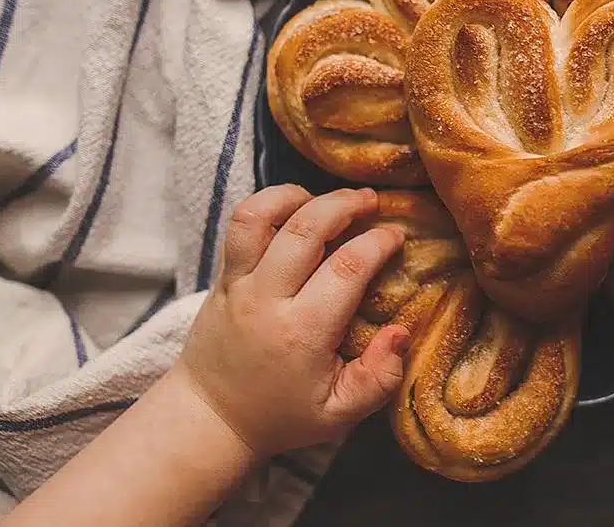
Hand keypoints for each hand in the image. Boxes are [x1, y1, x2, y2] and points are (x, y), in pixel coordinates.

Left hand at [175, 185, 411, 457]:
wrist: (212, 417)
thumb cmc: (282, 414)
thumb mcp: (339, 415)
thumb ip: (378, 379)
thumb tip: (401, 332)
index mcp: (302, 333)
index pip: (346, 269)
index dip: (378, 242)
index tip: (397, 236)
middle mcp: (267, 300)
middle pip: (306, 229)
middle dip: (344, 205)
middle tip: (372, 202)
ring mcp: (238, 284)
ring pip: (259, 216)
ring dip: (297, 196)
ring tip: (327, 199)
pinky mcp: (222, 277)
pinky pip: (239, 225)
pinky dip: (268, 204)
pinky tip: (296, 208)